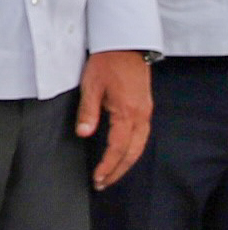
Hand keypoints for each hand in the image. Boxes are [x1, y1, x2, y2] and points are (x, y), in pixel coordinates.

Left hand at [79, 48, 154, 191]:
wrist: (125, 45)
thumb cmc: (106, 63)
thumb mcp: (91, 86)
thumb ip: (87, 111)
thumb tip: (83, 133)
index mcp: (128, 112)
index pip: (118, 147)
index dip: (108, 165)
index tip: (97, 179)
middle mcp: (141, 116)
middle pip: (132, 152)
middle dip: (118, 170)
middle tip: (103, 184)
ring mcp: (145, 112)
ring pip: (140, 146)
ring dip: (126, 162)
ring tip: (111, 175)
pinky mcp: (145, 108)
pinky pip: (141, 136)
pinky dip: (132, 150)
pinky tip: (122, 155)